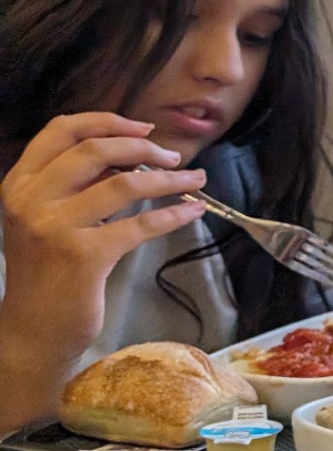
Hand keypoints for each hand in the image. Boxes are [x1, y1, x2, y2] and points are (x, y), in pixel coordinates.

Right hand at [0, 113, 206, 358]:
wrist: (32, 330)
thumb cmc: (47, 272)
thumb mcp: (47, 218)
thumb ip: (77, 185)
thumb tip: (128, 154)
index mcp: (19, 183)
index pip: (59, 130)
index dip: (105, 121)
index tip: (143, 127)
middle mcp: (30, 199)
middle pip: (95, 150)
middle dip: (143, 147)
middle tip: (175, 156)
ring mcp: (54, 226)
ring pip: (124, 184)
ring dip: (169, 179)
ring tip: (195, 180)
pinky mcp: (83, 255)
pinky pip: (140, 224)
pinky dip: (172, 214)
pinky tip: (192, 212)